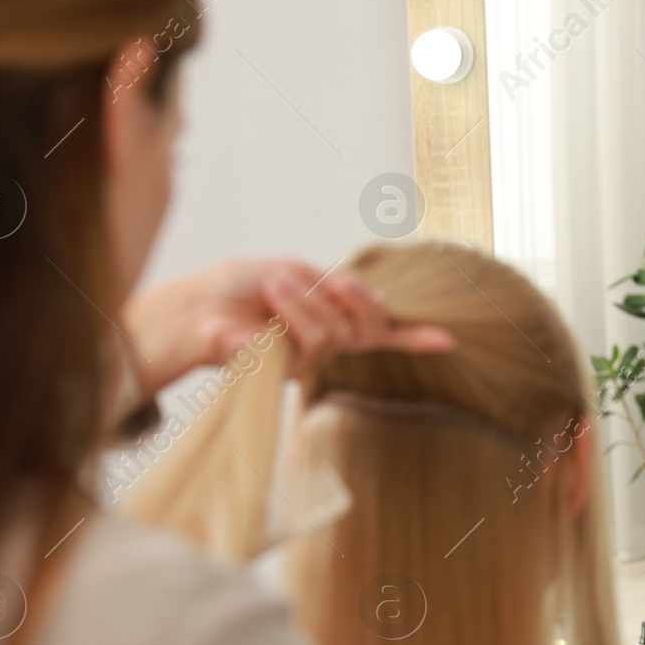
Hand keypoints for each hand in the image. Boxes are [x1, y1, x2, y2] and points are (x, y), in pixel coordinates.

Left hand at [122, 258, 454, 397]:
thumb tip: (376, 300)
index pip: (378, 331)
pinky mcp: (290, 370)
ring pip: (338, 330)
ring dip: (306, 300)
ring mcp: (310, 360)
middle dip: (360, 299)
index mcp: (330, 317)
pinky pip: (310, 338)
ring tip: (273, 288)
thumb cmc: (240, 288)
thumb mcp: (296, 274)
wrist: (195, 307)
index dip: (413, 336)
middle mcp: (326, 343)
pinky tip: (286, 303)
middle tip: (340, 283)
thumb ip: (335, 288)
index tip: (448, 340)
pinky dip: (298, 311)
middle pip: (370, 325)